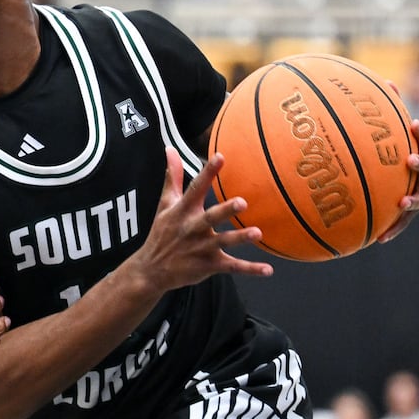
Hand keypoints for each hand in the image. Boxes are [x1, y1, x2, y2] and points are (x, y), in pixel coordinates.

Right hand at [126, 148, 274, 290]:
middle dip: (225, 210)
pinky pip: (231, 267)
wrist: (151, 270)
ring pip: (223, 242)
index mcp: (183, 211)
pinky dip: (249, 269)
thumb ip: (173, 177)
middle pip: (210, 218)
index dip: (208, 173)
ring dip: (239, 238)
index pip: (195, 188)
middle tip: (242, 202)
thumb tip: (169, 148)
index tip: (221, 157)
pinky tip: (268, 270)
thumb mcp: (165, 204)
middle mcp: (192, 228)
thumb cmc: (162, 233)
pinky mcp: (208, 265)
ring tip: (257, 233)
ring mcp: (200, 249)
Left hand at [377, 110, 418, 243]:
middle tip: (410, 159)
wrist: (392, 186)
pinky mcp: (407, 215)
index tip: (412, 123)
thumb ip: (391, 112)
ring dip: (413, 199)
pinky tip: (379, 239)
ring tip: (402, 201)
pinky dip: (393, 229)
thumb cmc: (391, 156)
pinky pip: (401, 223)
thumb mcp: (391, 137)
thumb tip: (387, 81)